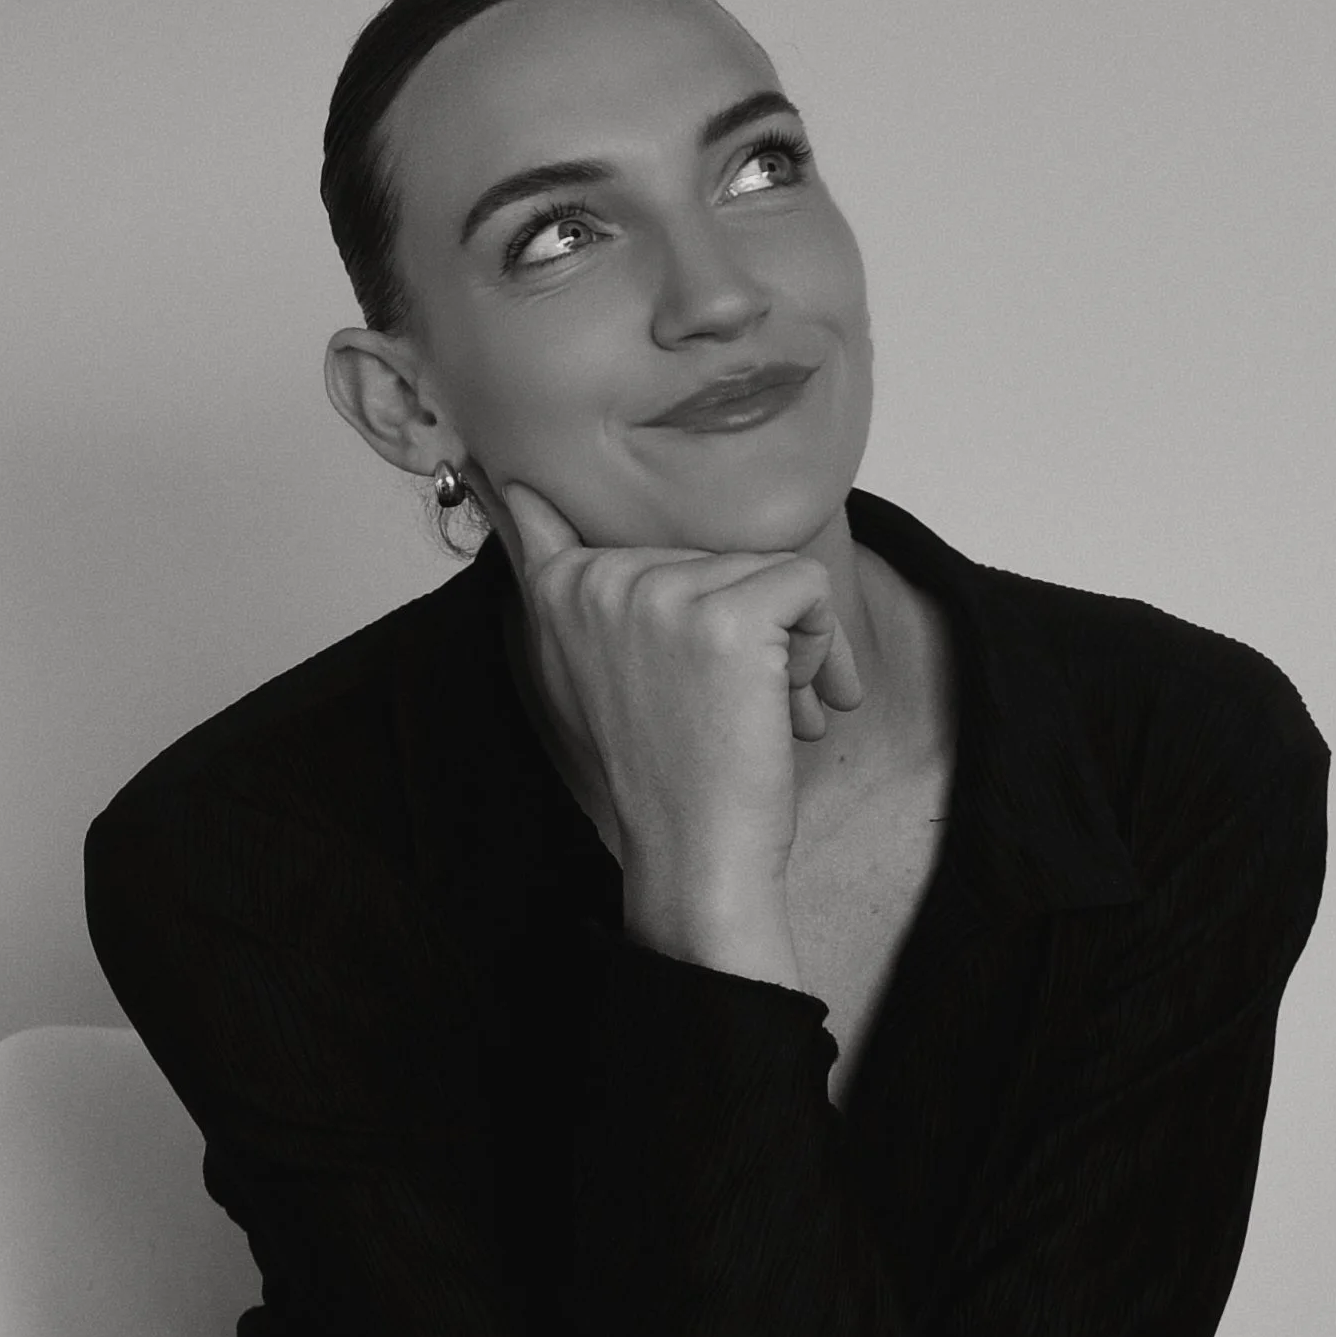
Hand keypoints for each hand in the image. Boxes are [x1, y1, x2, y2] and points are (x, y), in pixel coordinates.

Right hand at [496, 480, 862, 967]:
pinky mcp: (728, 617)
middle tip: (737, 703)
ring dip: (789, 645)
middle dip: (744, 628)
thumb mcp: (579, 669)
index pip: (585, 513)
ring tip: (766, 711)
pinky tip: (799, 705)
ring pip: (767, 572)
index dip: (623, 546)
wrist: (693, 855)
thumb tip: (510, 480)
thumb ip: (557, 578)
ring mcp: (661, 594)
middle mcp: (601, 578)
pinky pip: (809, 587)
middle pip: (714, 554)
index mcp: (558, 588)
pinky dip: (825, 647)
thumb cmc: (658, 769)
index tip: (600, 557)